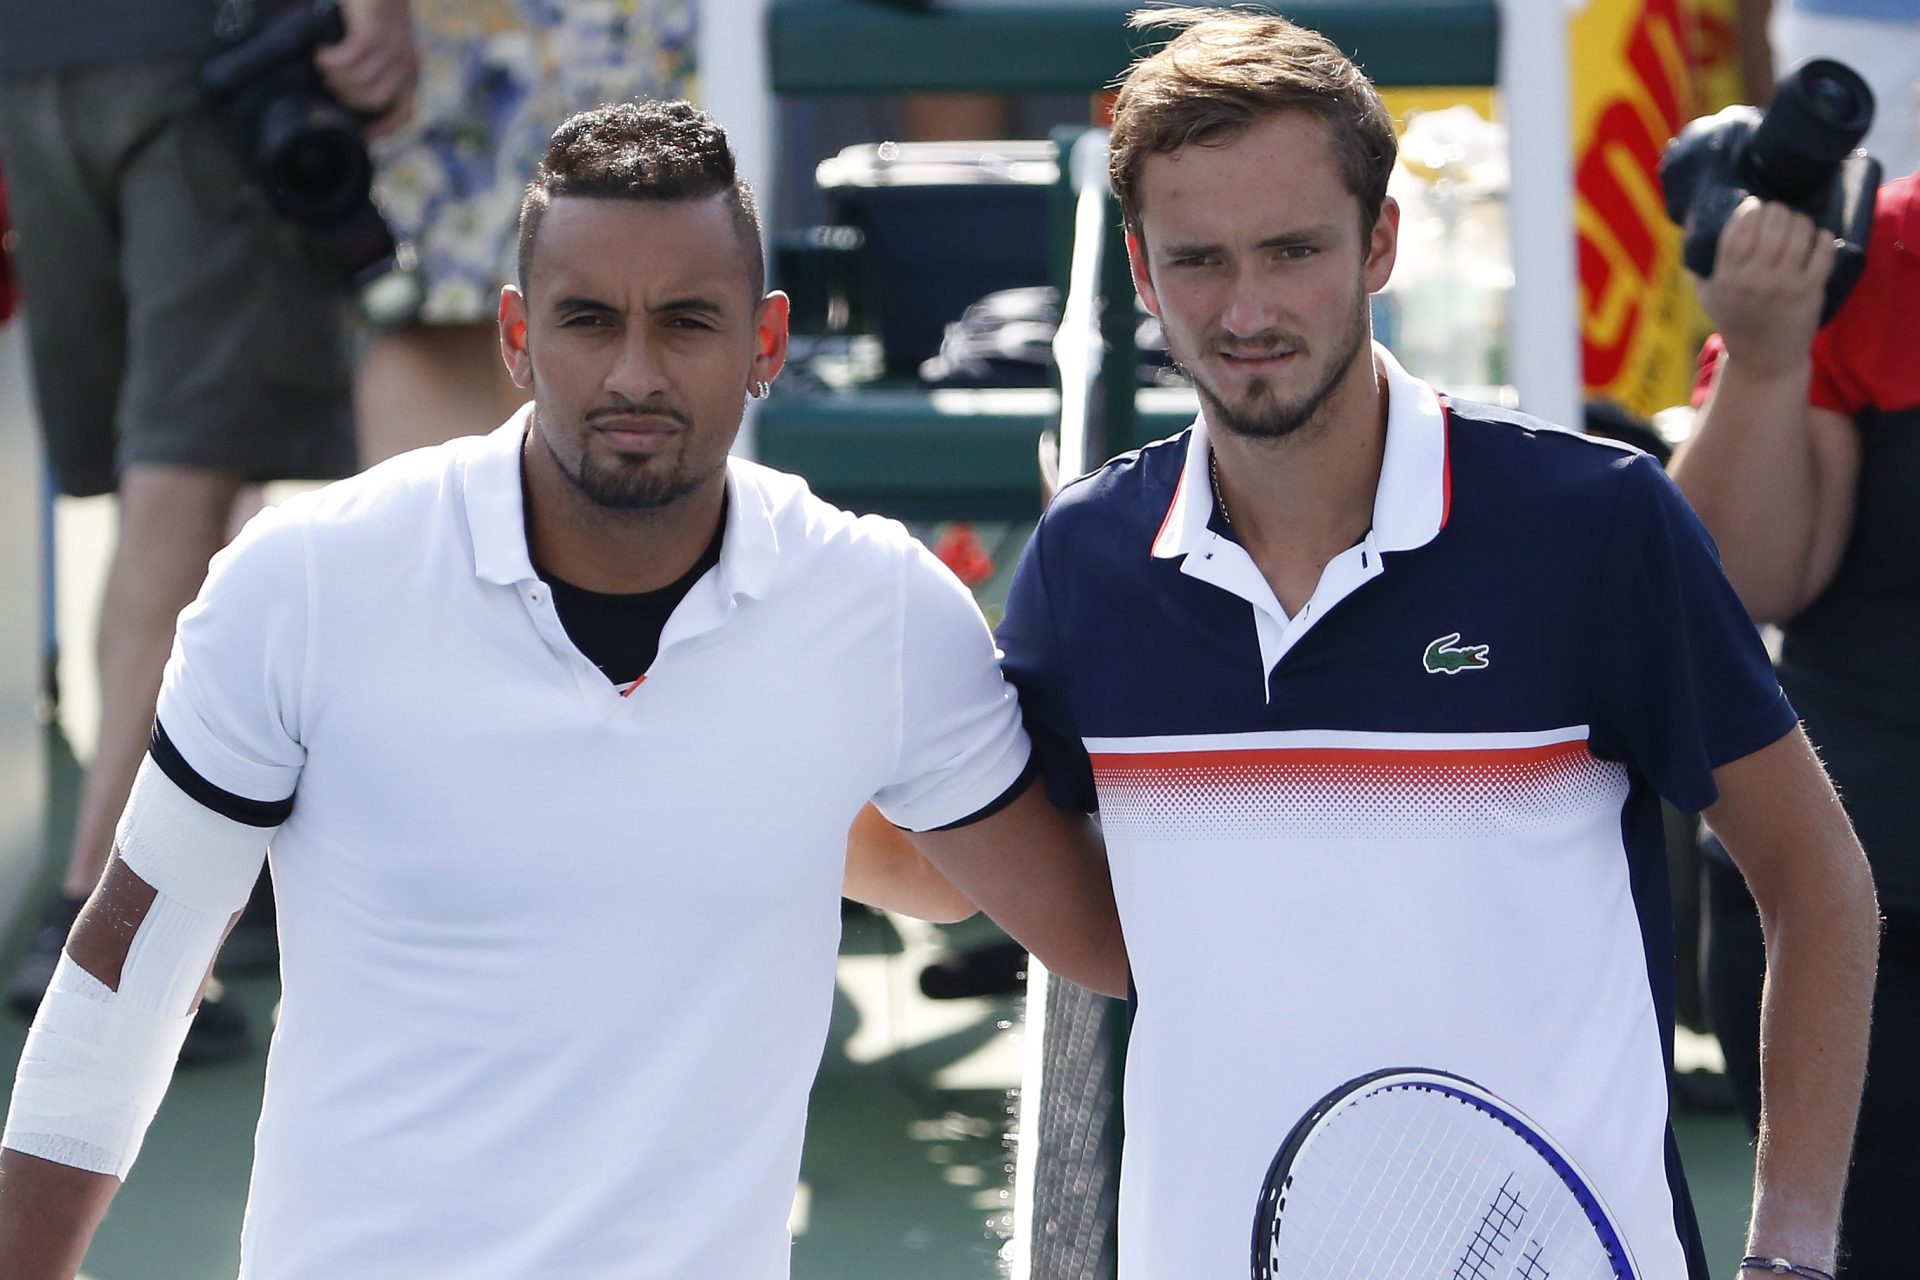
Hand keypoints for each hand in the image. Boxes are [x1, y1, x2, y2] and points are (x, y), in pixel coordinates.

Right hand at [314, 0, 418, 138]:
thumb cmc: (376, 15)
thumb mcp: (384, 46)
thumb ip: (377, 70)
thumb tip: (350, 96)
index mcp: (409, 73)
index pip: (402, 113)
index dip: (383, 129)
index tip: (361, 134)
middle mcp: (404, 65)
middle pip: (372, 101)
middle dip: (346, 96)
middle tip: (331, 80)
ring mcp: (390, 50)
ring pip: (357, 82)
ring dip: (334, 76)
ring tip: (325, 63)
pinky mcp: (373, 35)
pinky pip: (347, 61)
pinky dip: (329, 60)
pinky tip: (322, 51)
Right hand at [1693, 196, 1835, 369]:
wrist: (1765, 360)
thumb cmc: (1735, 323)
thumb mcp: (1709, 297)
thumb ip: (1699, 267)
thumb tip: (1693, 229)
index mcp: (1727, 277)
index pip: (1740, 228)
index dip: (1751, 209)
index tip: (1756, 206)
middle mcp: (1755, 279)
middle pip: (1772, 223)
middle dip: (1778, 211)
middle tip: (1779, 213)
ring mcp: (1785, 284)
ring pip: (1799, 232)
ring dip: (1800, 221)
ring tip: (1798, 224)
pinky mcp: (1810, 291)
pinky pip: (1823, 250)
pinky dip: (1823, 237)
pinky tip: (1818, 238)